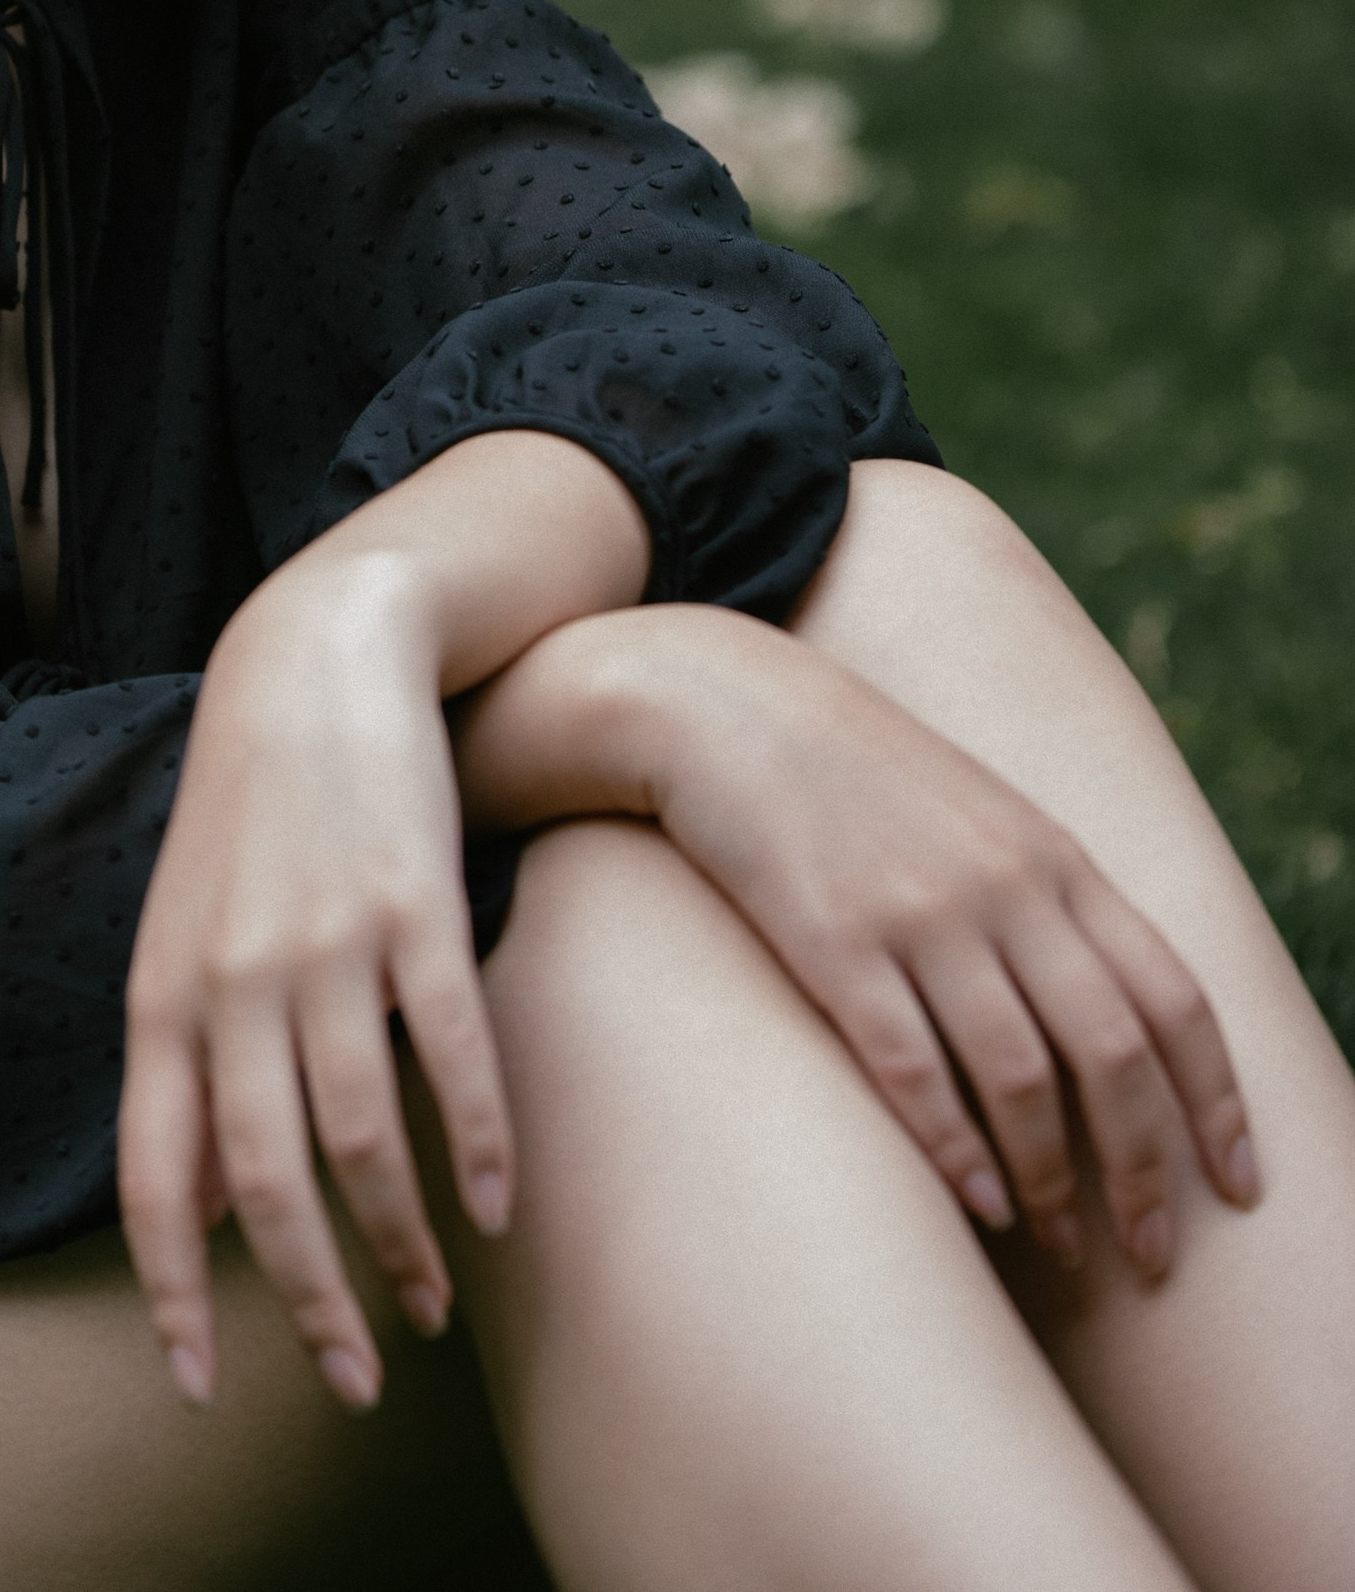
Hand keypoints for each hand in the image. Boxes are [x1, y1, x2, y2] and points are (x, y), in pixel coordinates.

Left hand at [117, 556, 515, 1412]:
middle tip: (354, 1377)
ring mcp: (326, 942)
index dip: (176, 1296)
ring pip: (363, 1135)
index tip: (203, 1390)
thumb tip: (198, 1214)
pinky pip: (452, 1052)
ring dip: (404, 1240)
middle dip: (311, 1301)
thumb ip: (186, 1067)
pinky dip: (479, 1142)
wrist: (314, 658)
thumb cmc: (248, 814)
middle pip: (266, 1182)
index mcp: (163, 995)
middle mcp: (234, 979)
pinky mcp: (414, 905)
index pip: (153, 1180)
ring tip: (433, 1301)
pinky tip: (498, 1202)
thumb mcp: (184, 934)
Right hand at [452, 605, 1260, 1276]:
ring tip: (1061, 1244)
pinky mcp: (834, 942)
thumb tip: (1125, 1017)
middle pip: (1112, 1052)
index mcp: (1054, 855)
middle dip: (1146, 1169)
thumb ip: (1054, 899)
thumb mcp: (983, 815)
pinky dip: (955, 1150)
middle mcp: (1003, 886)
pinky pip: (914, 1070)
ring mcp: (919, 914)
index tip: (1239, 1186)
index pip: (1173, 996)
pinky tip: (976, 1201)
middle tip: (1152, 1255)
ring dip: (1051, 1180)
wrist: (724, 707)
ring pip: (1021, 1076)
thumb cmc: (860, 775)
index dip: (1218, 1102)